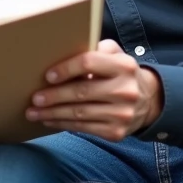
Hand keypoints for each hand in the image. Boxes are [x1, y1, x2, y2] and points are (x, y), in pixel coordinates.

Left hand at [26, 39, 163, 141]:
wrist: (149, 101)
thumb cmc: (121, 73)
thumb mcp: (115, 54)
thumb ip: (95, 49)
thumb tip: (63, 51)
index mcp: (124, 66)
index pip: (89, 63)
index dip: (66, 69)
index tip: (48, 76)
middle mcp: (125, 90)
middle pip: (81, 92)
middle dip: (54, 96)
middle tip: (34, 98)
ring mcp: (122, 114)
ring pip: (80, 113)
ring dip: (53, 113)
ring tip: (33, 112)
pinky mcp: (116, 132)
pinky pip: (84, 128)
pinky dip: (64, 124)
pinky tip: (50, 120)